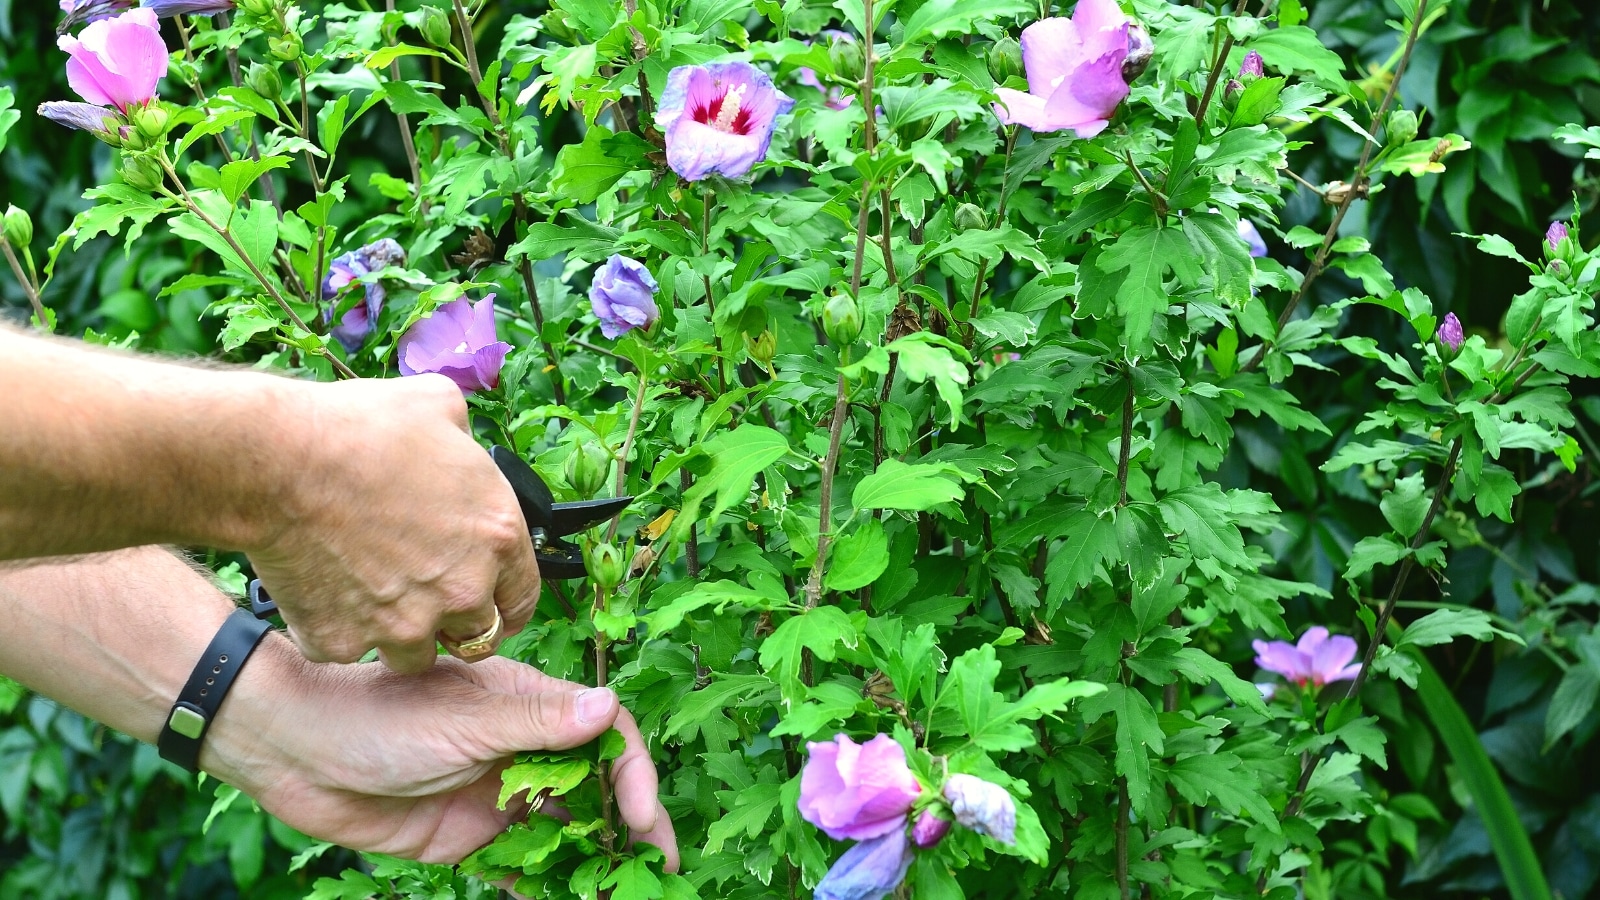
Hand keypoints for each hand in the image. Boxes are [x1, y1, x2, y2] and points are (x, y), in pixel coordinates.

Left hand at [208, 638, 678, 868]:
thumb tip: (608, 708)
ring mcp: (497, 797)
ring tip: (616, 895)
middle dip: (630, 829)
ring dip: (592, 863)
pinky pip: (520, 868)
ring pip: (563, 833)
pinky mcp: (468, 840)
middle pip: (596, 790)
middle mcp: (523, 751)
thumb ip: (537, 723)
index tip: (640, 819)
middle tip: (657, 872)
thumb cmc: (377, 714)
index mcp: (530, 708)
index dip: (632, 777)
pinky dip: (545, 886)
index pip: (605, 738)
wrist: (295, 751)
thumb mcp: (463, 717)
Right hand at [248, 374, 541, 672]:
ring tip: (371, 595)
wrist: (279, 459)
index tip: (486, 599)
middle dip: (453, 620)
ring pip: (414, 656)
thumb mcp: (439, 405)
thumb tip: (458, 440)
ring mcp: (403, 625)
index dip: (503, 599)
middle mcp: (461, 591)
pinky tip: (323, 590)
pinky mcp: (345, 641)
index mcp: (498, 537)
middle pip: (475, 638)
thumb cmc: (359, 429)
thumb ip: (464, 438)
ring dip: (400, 634)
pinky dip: (337, 628)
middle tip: (422, 595)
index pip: (522, 598)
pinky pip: (347, 648)